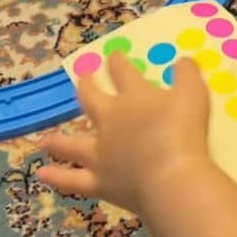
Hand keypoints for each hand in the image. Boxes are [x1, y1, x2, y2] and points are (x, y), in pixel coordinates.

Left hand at [37, 53, 210, 215]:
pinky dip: (57, 177)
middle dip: (86, 87)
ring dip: (58, 141)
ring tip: (44, 140)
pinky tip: (42, 174)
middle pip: (91, 99)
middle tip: (83, 79)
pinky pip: (73, 180)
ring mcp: (101, 153)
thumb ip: (187, 74)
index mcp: (133, 97)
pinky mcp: (100, 181)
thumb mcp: (194, 94)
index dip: (116, 62)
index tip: (112, 55)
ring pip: (73, 144)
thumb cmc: (183, 132)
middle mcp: (110, 121)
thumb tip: (183, 60)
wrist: (170, 178)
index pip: (122, 72)